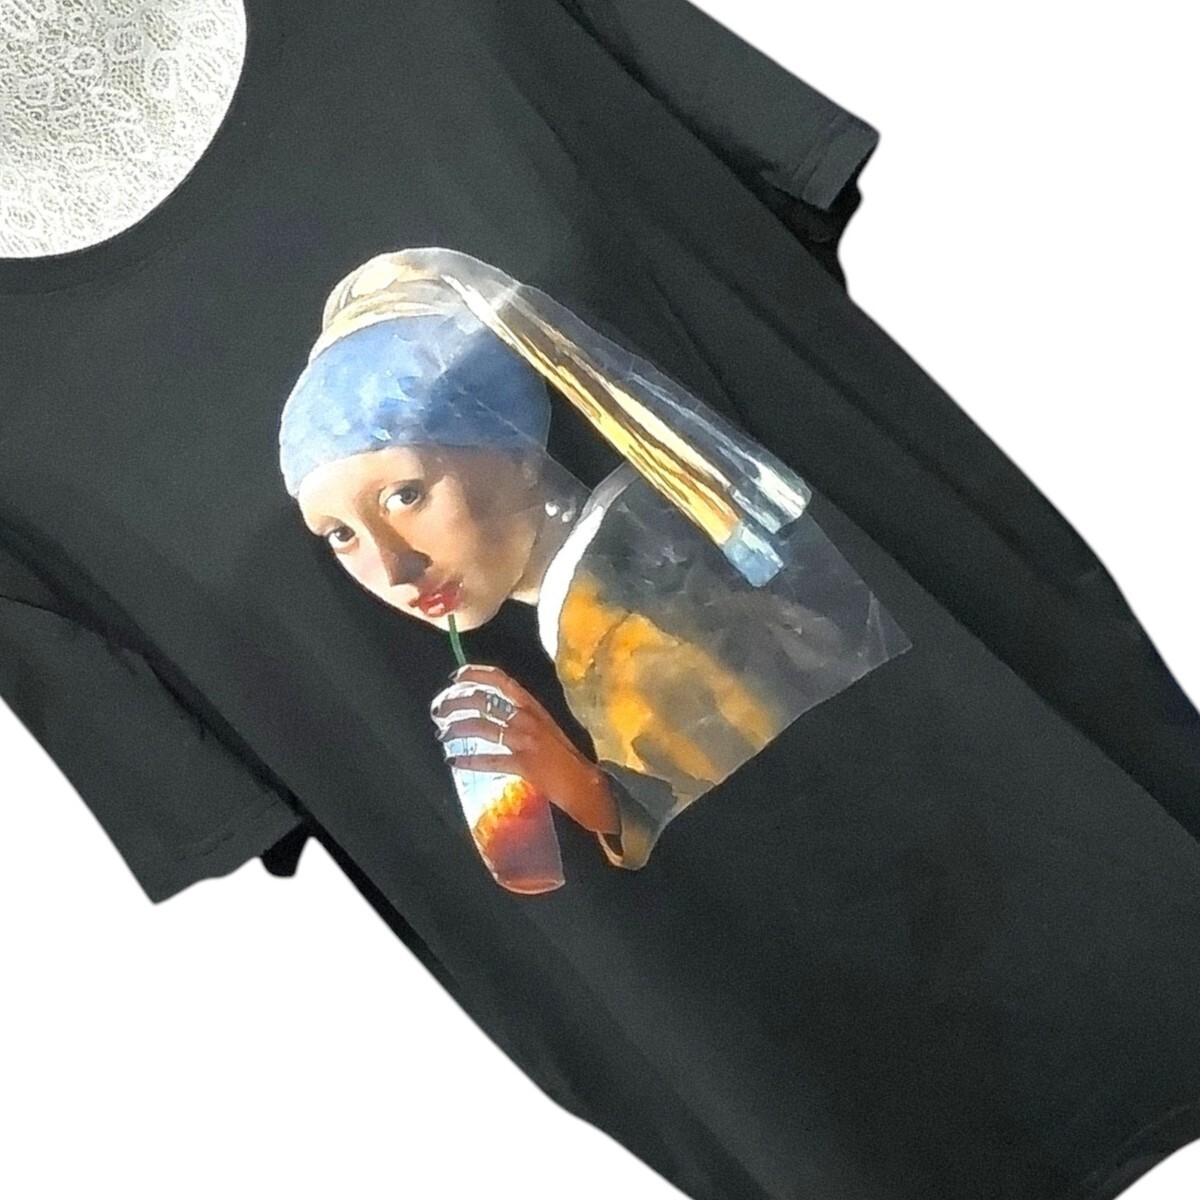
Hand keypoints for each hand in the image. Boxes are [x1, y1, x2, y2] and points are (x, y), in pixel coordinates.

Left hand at [430, 664, 619, 836]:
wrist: (586, 784)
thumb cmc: (564, 757)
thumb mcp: (544, 727)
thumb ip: (521, 717)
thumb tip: (491, 711)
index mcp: (533, 706)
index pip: (502, 680)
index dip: (476, 674)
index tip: (456, 677)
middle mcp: (528, 718)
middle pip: (484, 700)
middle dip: (456, 702)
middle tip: (440, 710)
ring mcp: (526, 740)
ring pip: (482, 727)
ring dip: (457, 729)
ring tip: (443, 735)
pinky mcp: (524, 765)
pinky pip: (490, 760)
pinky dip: (468, 760)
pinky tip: (454, 762)